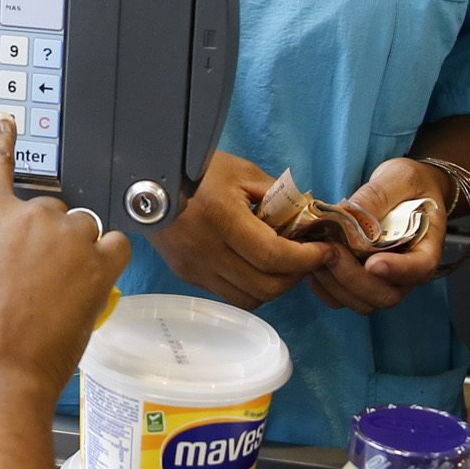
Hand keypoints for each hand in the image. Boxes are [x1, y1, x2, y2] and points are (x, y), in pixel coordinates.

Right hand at [0, 119, 130, 414]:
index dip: (1, 141)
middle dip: (44, 239)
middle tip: (33, 282)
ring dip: (76, 249)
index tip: (7, 123)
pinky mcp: (100, 264)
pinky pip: (116, 243)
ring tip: (59, 290)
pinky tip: (91, 281)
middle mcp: (32, 217)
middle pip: (48, 209)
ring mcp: (70, 238)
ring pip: (82, 226)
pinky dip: (108, 258)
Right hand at [147, 152, 332, 309]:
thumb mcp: (243, 173)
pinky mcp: (186, 275)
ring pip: (248, 299)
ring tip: (282, 264)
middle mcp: (205, 250)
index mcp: (222, 218)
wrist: (146, 178)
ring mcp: (193, 267)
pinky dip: (250, 287)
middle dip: (294, 276)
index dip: (306, 260)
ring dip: (272, 287)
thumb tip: (310, 219)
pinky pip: (229, 294)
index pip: (274, 257)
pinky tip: (255, 266)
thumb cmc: (198, 169)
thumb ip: (280, 197)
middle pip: (265, 287)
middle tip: (306, 258)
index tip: (323, 250)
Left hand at [310, 158, 448, 311]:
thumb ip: (378, 196)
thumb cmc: (409, 184)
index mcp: (426, 247)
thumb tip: (351, 215)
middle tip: (331, 249)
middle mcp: (407, 273)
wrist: (404, 193)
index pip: (419, 268)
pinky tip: (313, 260)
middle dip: (353, 278)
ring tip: (317, 251)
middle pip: (386, 295)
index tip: (372, 263)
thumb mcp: (398, 178)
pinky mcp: (360, 283)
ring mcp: (384, 282)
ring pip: (361, 302)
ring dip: (334, 282)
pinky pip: (341, 299)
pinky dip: (323, 286)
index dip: (396, 270)